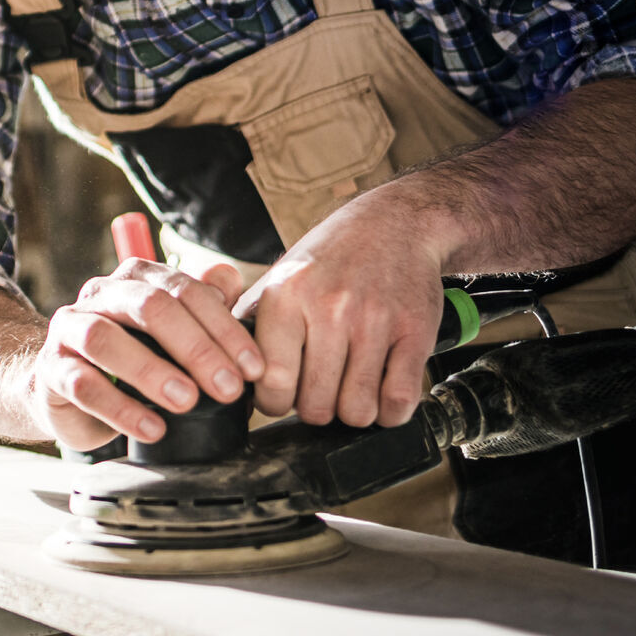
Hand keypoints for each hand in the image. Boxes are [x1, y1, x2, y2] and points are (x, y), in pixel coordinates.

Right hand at [28, 257, 265, 451]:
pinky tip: (152, 428)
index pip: (184, 289)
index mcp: (136, 278)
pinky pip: (81, 383)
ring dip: (151, 371)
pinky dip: (119, 408)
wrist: (67, 389)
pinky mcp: (51, 368)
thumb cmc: (131, 358)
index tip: (254, 369)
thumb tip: (231, 279)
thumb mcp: (172, 334)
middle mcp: (100, 294)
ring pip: (105, 338)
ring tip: (187, 402)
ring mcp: (69, 328)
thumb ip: (203, 305)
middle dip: (195, 347)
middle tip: (228, 387)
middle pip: (148, 306)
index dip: (224, 328)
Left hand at [234, 181, 454, 428]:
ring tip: (350, 389)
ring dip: (353, 412)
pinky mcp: (414, 332)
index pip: (273, 383)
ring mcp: (375, 321)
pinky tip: (381, 392)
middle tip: (320, 391)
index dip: (274, 404)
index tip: (281, 398)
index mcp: (288, 295)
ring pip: (357, 410)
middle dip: (315, 409)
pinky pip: (398, 402)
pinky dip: (389, 411)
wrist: (396, 223)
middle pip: (316, 406)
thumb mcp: (282, 277)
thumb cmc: (332, 257)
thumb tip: (221, 369)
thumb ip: (251, 322)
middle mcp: (330, 307)